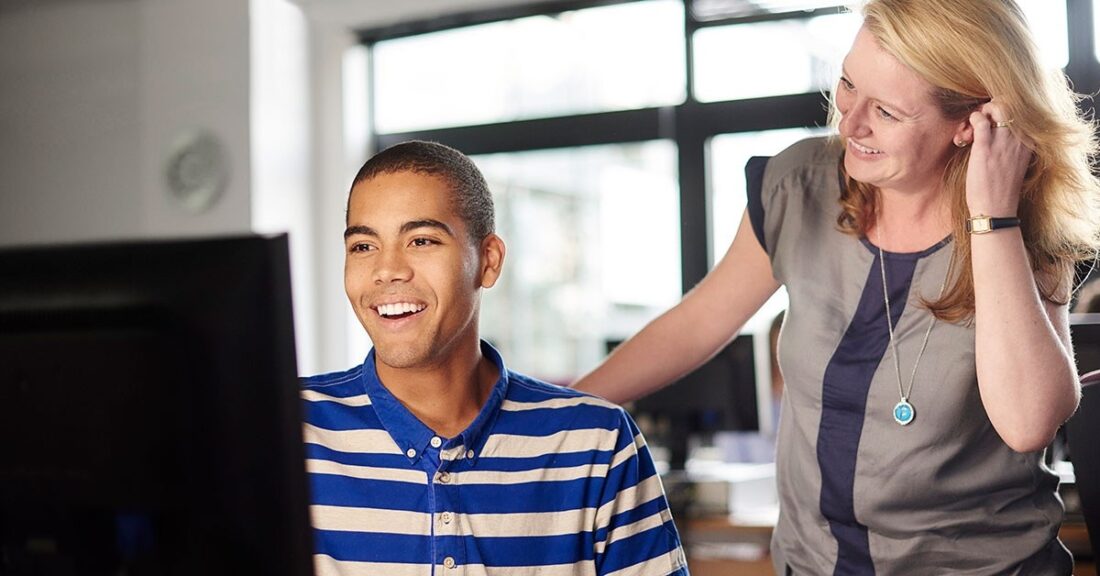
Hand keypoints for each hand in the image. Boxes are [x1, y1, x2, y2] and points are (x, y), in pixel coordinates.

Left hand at [964, 101, 1032, 215]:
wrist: (996, 209)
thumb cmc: (1001, 188)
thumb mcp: (1015, 163)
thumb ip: (1011, 146)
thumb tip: (996, 132)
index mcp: (1029, 142)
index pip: (1022, 112)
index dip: (1004, 113)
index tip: (992, 125)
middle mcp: (1020, 139)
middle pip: (1011, 105)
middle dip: (993, 107)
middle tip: (980, 122)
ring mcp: (1003, 143)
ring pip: (997, 107)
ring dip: (982, 111)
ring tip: (973, 128)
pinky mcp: (985, 149)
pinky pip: (980, 121)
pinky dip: (972, 120)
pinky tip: (968, 133)